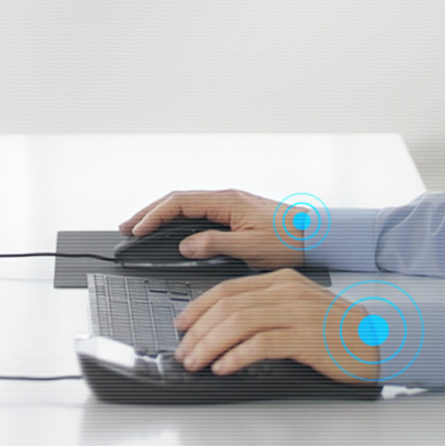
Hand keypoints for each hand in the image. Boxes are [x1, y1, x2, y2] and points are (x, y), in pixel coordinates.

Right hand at [117, 188, 303, 269]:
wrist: (318, 234)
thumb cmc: (292, 240)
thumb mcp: (253, 248)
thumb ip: (217, 245)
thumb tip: (186, 245)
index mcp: (227, 201)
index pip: (180, 203)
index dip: (154, 215)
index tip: (137, 230)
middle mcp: (226, 198)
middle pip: (177, 200)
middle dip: (149, 212)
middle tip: (126, 227)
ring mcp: (229, 204)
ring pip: (185, 205)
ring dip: (160, 215)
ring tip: (140, 228)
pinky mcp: (233, 213)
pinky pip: (196, 212)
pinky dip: (177, 219)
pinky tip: (170, 230)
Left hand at [174, 269, 380, 382]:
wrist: (379, 340)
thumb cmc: (337, 330)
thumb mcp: (299, 307)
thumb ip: (267, 308)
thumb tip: (225, 326)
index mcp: (282, 280)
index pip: (228, 288)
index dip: (198, 307)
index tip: (181, 324)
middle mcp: (287, 292)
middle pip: (228, 306)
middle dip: (198, 330)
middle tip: (183, 351)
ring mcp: (297, 313)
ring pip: (239, 323)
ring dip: (210, 345)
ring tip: (196, 362)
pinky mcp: (306, 339)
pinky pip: (261, 344)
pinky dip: (236, 356)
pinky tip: (224, 367)